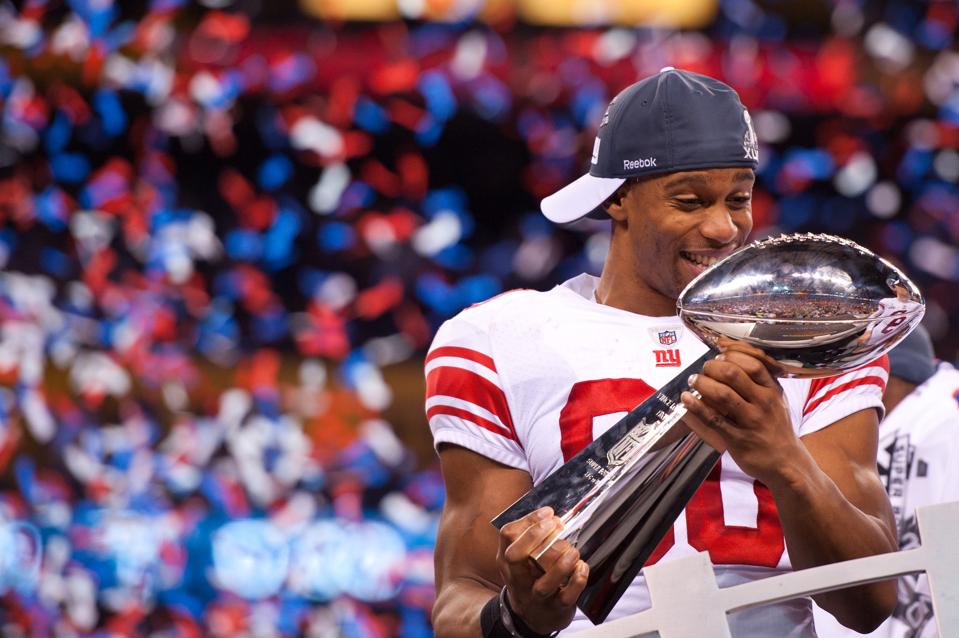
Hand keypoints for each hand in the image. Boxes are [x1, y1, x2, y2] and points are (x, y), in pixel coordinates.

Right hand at [496, 507, 588, 634]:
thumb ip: (530, 537)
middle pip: (516, 557)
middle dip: (535, 536)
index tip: (548, 513)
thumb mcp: (520, 559)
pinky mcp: (555, 609)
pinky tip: (582, 568)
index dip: (529, 520)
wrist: (532, 618)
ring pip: (544, 584)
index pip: (508, 535)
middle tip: (556, 524)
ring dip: (561, 563)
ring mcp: (536, 596)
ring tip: (572, 550)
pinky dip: (577, 581)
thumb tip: (550, 515)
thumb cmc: (530, 578)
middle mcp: (518, 578)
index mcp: (507, 561)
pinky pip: (566, 597)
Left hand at [680, 343, 800, 484]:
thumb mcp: (776, 400)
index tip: (719, 354)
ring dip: (703, 384)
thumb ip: (758, 381)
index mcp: (773, 390)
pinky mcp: (737, 439)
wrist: (786, 463)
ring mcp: (750, 421)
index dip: (731, 355)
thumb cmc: (775, 427)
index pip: (753, 363)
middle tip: (704, 368)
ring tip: (693, 380)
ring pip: (722, 394)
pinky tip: (686, 399)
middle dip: (713, 367)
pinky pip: (713, 419)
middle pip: (734, 374)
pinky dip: (696, 407)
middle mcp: (763, 403)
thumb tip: (730, 358)